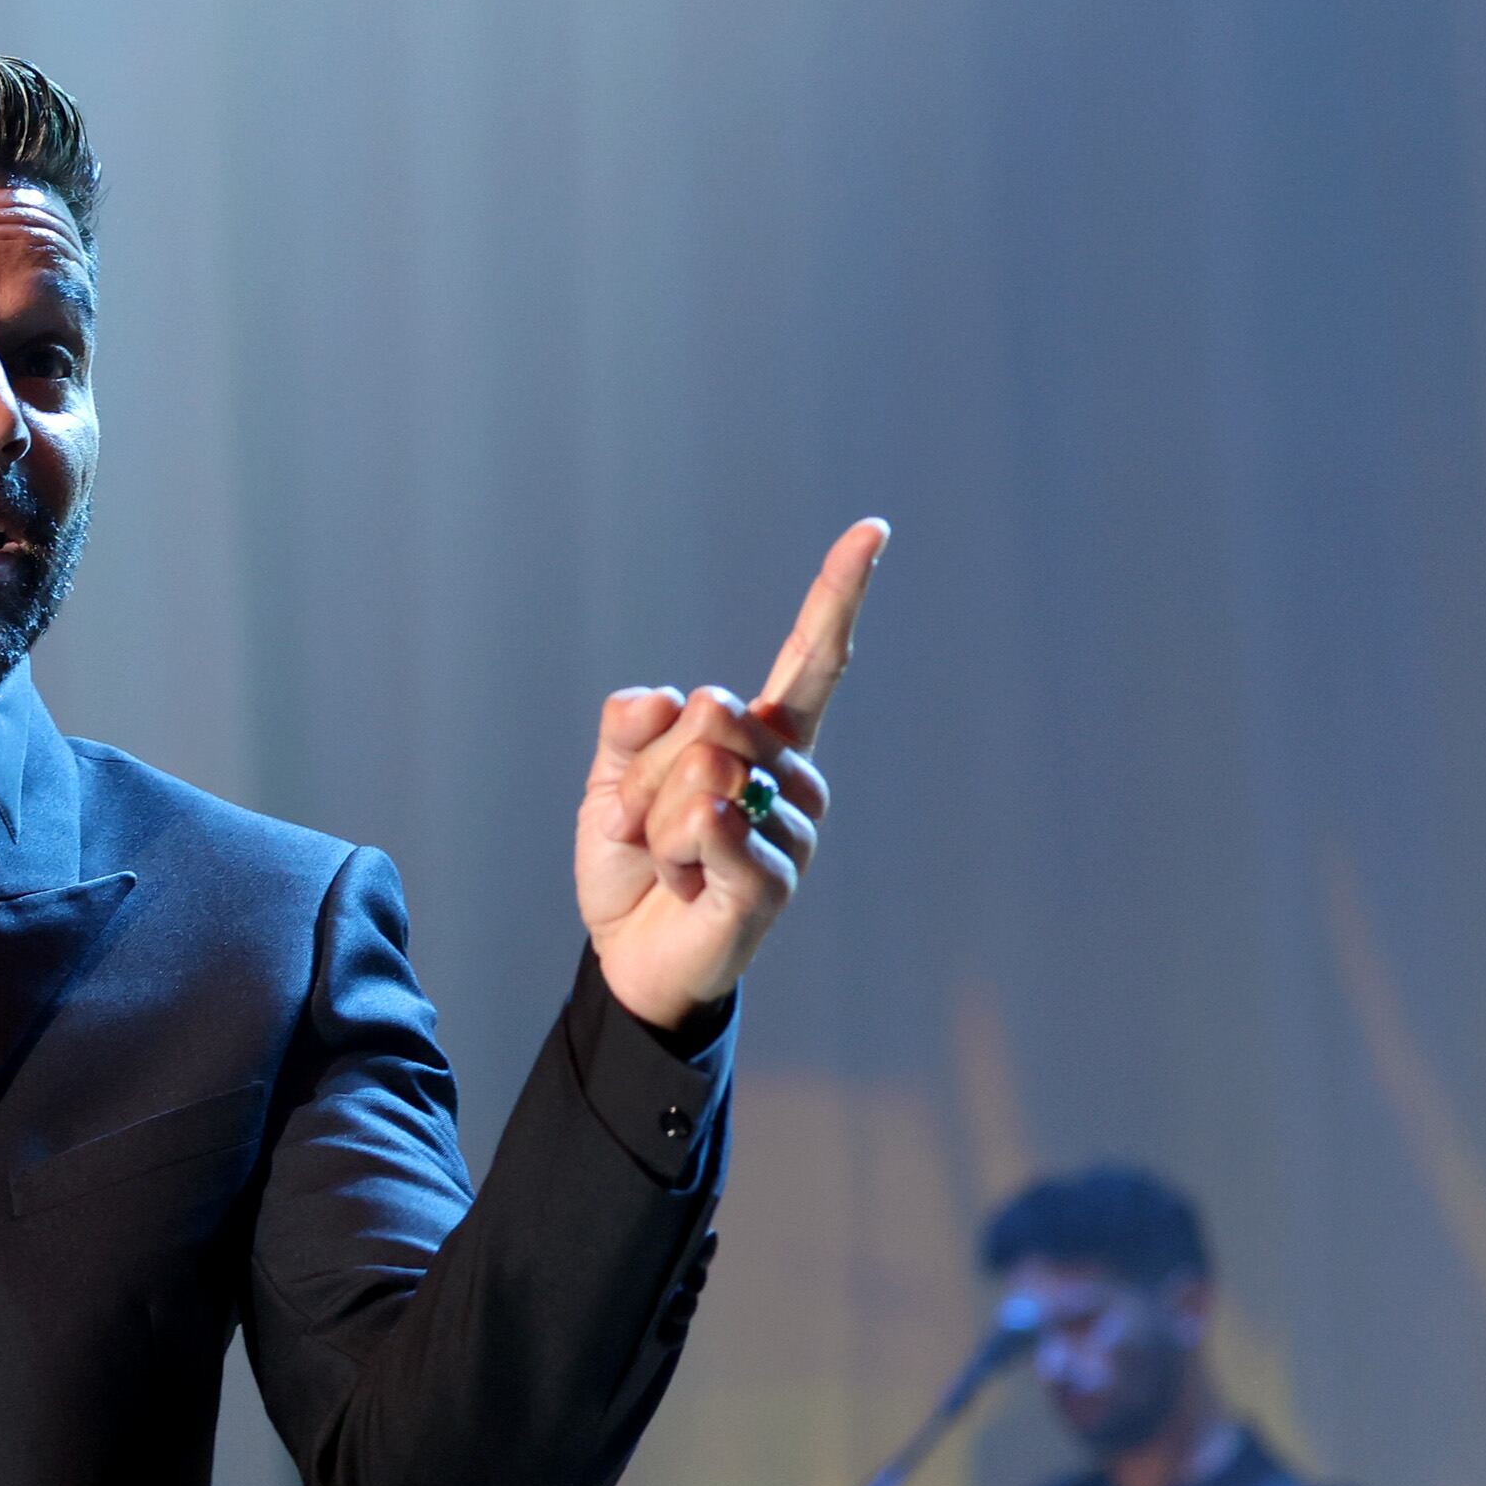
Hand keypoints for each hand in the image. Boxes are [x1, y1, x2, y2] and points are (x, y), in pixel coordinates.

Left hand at [576, 519, 887, 1030]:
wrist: (626, 953)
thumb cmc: (633, 861)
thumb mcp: (612, 779)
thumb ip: (631, 727)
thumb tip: (667, 698)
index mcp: (762, 739)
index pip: (811, 658)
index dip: (839, 594)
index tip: (873, 531)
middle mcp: (793, 777)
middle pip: (709, 714)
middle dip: (645, 769)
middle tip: (644, 822)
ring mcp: (792, 831)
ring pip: (701, 774)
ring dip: (652, 820)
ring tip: (667, 859)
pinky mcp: (773, 883)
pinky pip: (716, 827)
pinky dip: (676, 847)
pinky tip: (680, 879)